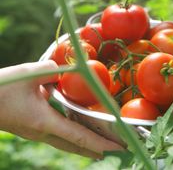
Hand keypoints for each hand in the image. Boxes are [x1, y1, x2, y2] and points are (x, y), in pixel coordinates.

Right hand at [0, 60, 123, 158]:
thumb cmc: (0, 88)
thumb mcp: (28, 74)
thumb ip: (51, 69)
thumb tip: (68, 66)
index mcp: (44, 122)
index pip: (79, 136)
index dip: (100, 143)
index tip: (117, 148)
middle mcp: (42, 132)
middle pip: (75, 146)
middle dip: (97, 149)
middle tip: (116, 150)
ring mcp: (35, 132)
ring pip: (65, 143)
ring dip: (84, 145)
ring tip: (101, 147)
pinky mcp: (30, 128)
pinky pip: (56, 136)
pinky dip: (71, 137)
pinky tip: (76, 130)